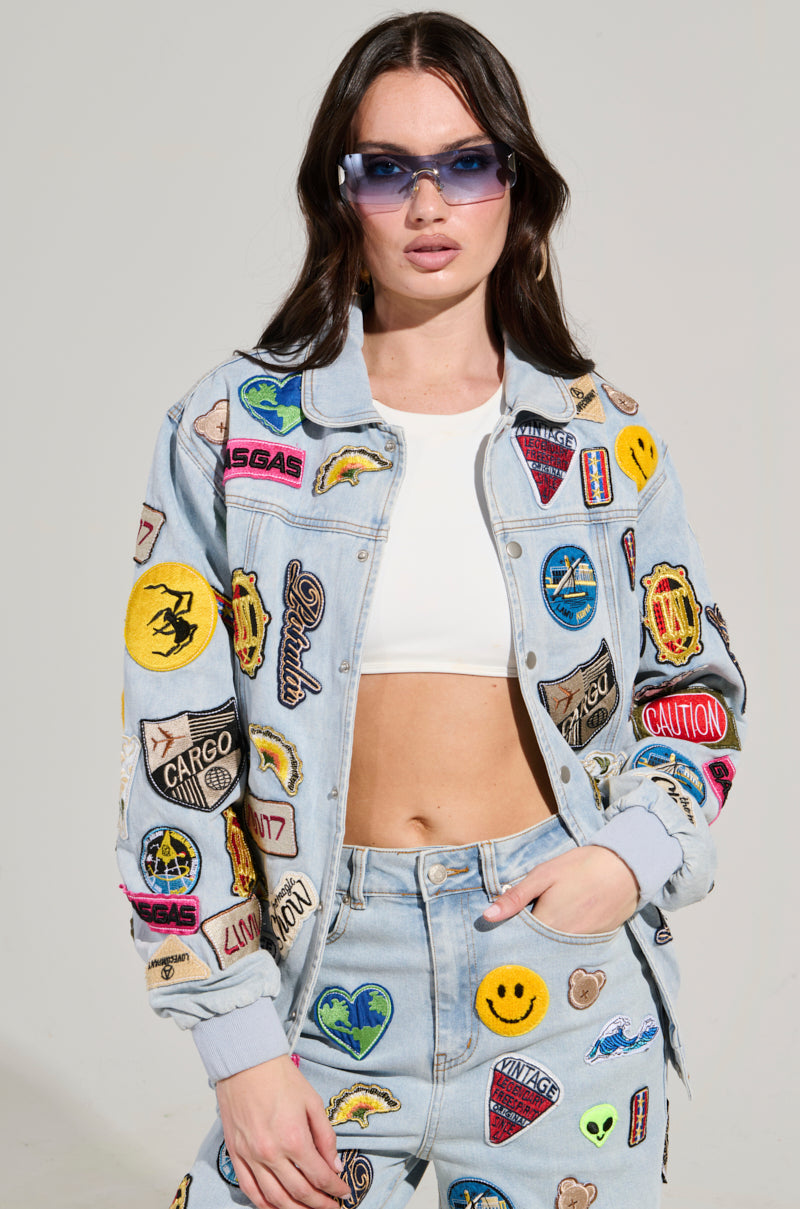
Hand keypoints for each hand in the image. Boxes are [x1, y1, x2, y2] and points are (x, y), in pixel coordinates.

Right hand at [216, 1055, 350, 1208]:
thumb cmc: (279, 1077)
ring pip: (275, 1199)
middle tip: (332, 1207)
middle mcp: (271, 1153)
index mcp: (294, 1138)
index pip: (319, 1176)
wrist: (246, 1063)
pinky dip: (265, 1205)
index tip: (344, 1193)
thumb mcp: (312, 1102)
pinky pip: (250, 1190)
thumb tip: (334, 1165)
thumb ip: (326, 1137)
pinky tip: (278, 1207)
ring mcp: (251, 1157)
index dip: (335, 1189)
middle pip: (299, 1192)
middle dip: (319, 1204)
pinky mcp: (236, 1155)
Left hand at [482, 845, 639, 934]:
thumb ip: (515, 897)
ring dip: (543, 941)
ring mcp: (581, 945)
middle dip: (525, 941)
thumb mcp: (544, 875)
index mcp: (546, 925)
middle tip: (524, 923)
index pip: (517, 939)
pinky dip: (563, 941)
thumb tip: (487, 916)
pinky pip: (571, 948)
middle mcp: (563, 942)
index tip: (499, 930)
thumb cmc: (581, 867)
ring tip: (545, 923)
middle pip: (534, 948)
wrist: (626, 869)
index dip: (508, 933)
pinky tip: (565, 924)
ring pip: (553, 949)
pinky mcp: (596, 943)